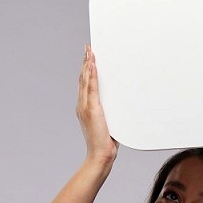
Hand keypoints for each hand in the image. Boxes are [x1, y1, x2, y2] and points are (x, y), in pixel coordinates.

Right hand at [76, 44, 119, 163]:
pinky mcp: (92, 109)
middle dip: (85, 62)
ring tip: (90, 51)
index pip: (85, 85)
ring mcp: (85, 107)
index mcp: (85, 108)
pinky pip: (91, 87)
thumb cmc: (105, 142)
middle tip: (88, 48)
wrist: (101, 154)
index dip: (86, 70)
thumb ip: (110, 114)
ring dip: (88, 64)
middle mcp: (82, 105)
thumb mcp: (109, 124)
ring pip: (85, 80)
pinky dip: (91, 74)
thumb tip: (120, 107)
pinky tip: (92, 64)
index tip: (88, 58)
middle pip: (83, 79)